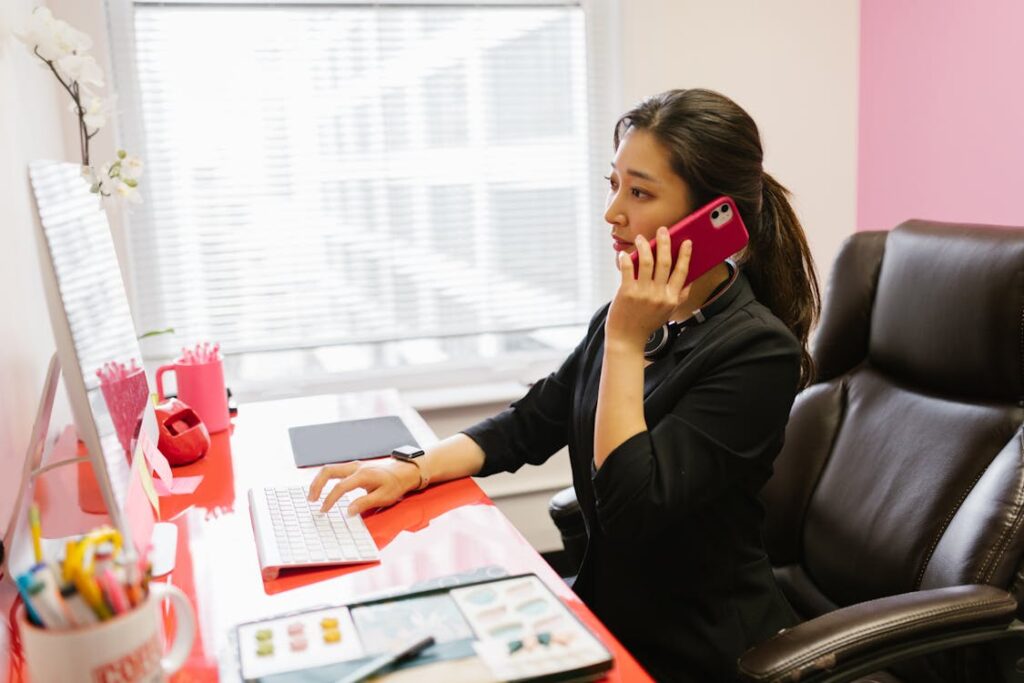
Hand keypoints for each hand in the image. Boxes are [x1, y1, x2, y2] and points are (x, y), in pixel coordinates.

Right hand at [307, 459, 418, 514]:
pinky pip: (335, 470)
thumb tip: (349, 512)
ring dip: (319, 481)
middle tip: (311, 500)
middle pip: (328, 471)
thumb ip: (365, 503)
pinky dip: (325, 479)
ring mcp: (353, 466)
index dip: (330, 499)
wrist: (403, 471)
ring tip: (312, 496)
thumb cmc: (395, 485)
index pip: (341, 487)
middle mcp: (355, 467)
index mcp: (363, 475)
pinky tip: (322, 489)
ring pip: (330, 469)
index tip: (323, 510)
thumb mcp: (384, 497)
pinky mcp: (353, 468)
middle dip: (316, 484)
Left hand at [606, 228, 692, 349]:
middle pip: (665, 262)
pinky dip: (626, 259)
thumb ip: (679, 296)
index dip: (685, 255)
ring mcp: (643, 293)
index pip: (682, 272)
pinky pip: (627, 269)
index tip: (687, 241)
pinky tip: (624, 254)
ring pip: (647, 261)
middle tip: (663, 230)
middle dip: (665, 243)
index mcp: (672, 298)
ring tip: (642, 238)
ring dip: (644, 246)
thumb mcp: (668, 312)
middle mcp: (659, 295)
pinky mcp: (627, 292)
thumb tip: (691, 279)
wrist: (627, 339)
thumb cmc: (646, 323)